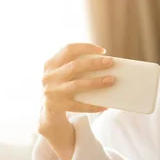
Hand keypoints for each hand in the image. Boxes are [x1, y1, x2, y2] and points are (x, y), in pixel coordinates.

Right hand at [38, 43, 113, 159]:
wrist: (48, 111)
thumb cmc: (62, 87)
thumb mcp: (62, 74)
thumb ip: (75, 67)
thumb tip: (104, 64)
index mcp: (50, 64)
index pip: (68, 49)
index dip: (86, 47)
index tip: (102, 51)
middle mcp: (49, 77)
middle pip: (75, 66)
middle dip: (95, 63)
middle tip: (110, 62)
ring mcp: (52, 92)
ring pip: (77, 85)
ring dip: (96, 82)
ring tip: (111, 80)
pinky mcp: (58, 106)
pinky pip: (79, 106)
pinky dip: (93, 106)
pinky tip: (105, 106)